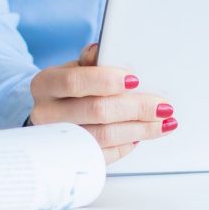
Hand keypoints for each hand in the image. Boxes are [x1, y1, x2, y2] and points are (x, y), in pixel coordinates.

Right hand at [30, 42, 173, 164]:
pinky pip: (105, 155)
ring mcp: (59, 140)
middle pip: (96, 111)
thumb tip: (100, 50)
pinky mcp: (73, 159)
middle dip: (135, 108)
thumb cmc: (67, 90)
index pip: (74, 81)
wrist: (50, 116)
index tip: (135, 80)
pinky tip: (141, 135)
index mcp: (45, 84)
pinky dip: (128, 145)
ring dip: (139, 129)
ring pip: (104, 136)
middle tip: (163, 106)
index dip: (106, 80)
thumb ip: (90, 60)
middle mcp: (46, 114)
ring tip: (162, 123)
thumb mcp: (74, 68)